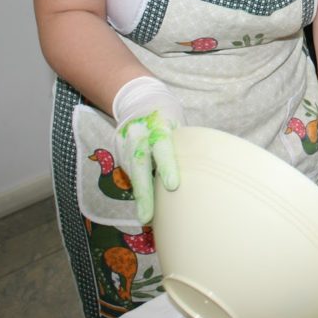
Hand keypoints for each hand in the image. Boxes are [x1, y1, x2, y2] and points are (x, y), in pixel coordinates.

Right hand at [112, 76, 184, 224]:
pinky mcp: (117, 149)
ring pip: (131, 171)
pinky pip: (127, 170)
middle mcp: (139, 134)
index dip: (167, 166)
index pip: (163, 147)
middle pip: (140, 165)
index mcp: (159, 126)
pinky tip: (143, 198)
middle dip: (144, 193)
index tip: (173, 185)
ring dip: (139, 194)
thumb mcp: (177, 125)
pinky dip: (136, 184)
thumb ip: (182, 146)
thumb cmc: (167, 117)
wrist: (138, 100)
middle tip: (147, 217)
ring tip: (147, 216)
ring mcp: (125, 142)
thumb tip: (200, 173)